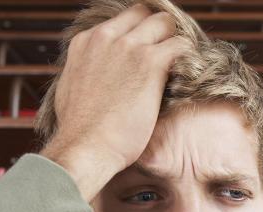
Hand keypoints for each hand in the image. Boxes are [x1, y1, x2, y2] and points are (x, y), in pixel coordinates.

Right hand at [41, 4, 190, 201]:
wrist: (87, 147)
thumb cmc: (81, 134)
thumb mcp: (72, 92)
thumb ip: (87, 76)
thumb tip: (93, 82)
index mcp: (87, 42)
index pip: (121, 23)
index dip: (139, 37)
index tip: (148, 54)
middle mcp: (106, 37)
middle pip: (143, 14)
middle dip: (159, 32)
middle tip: (169, 58)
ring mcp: (128, 47)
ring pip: (165, 23)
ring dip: (175, 43)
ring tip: (181, 67)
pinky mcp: (149, 62)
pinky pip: (181, 45)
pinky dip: (189, 57)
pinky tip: (190, 77)